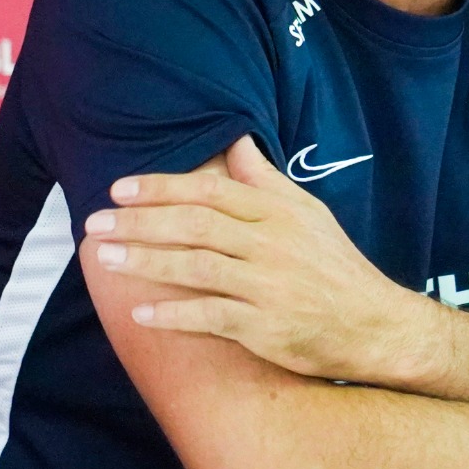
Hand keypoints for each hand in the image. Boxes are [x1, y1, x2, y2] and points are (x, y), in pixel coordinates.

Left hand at [84, 136, 439, 385]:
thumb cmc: (333, 265)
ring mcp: (268, 286)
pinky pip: (210, 317)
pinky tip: (141, 311)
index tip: (120, 189)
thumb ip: (267, 180)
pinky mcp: (265, 327)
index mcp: (279, 212)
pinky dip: (174, 313)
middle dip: (142, 222)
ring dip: (146, 261)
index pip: (213, 192)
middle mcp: (272, 244)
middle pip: (197, 226)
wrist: (372, 323)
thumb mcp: (308, 214)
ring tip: (105, 259)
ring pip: (197, 267)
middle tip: (95, 222)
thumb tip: (237, 141)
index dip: (163, 188)